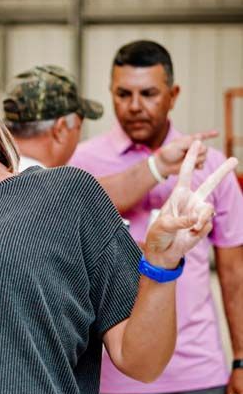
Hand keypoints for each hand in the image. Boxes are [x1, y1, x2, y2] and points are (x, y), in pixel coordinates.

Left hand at [145, 141, 237, 267]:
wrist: (162, 252)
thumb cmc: (158, 234)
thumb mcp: (164, 225)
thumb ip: (181, 220)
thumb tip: (198, 219)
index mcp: (178, 195)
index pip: (186, 173)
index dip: (191, 157)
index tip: (197, 142)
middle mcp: (191, 201)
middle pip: (210, 183)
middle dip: (223, 171)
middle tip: (235, 158)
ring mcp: (198, 213)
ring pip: (208, 210)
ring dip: (200, 221)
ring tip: (190, 229)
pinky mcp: (203, 225)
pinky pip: (207, 225)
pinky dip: (198, 232)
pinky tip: (189, 235)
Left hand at [155, 130, 217, 176]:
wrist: (163, 164)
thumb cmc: (169, 152)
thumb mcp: (178, 145)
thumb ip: (190, 143)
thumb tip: (201, 143)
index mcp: (190, 140)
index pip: (202, 136)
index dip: (210, 134)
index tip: (217, 133)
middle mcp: (194, 148)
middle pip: (205, 149)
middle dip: (198, 151)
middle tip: (186, 153)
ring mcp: (194, 156)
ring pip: (204, 157)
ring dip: (196, 159)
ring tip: (186, 160)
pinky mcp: (193, 165)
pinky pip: (202, 165)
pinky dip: (199, 166)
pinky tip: (194, 166)